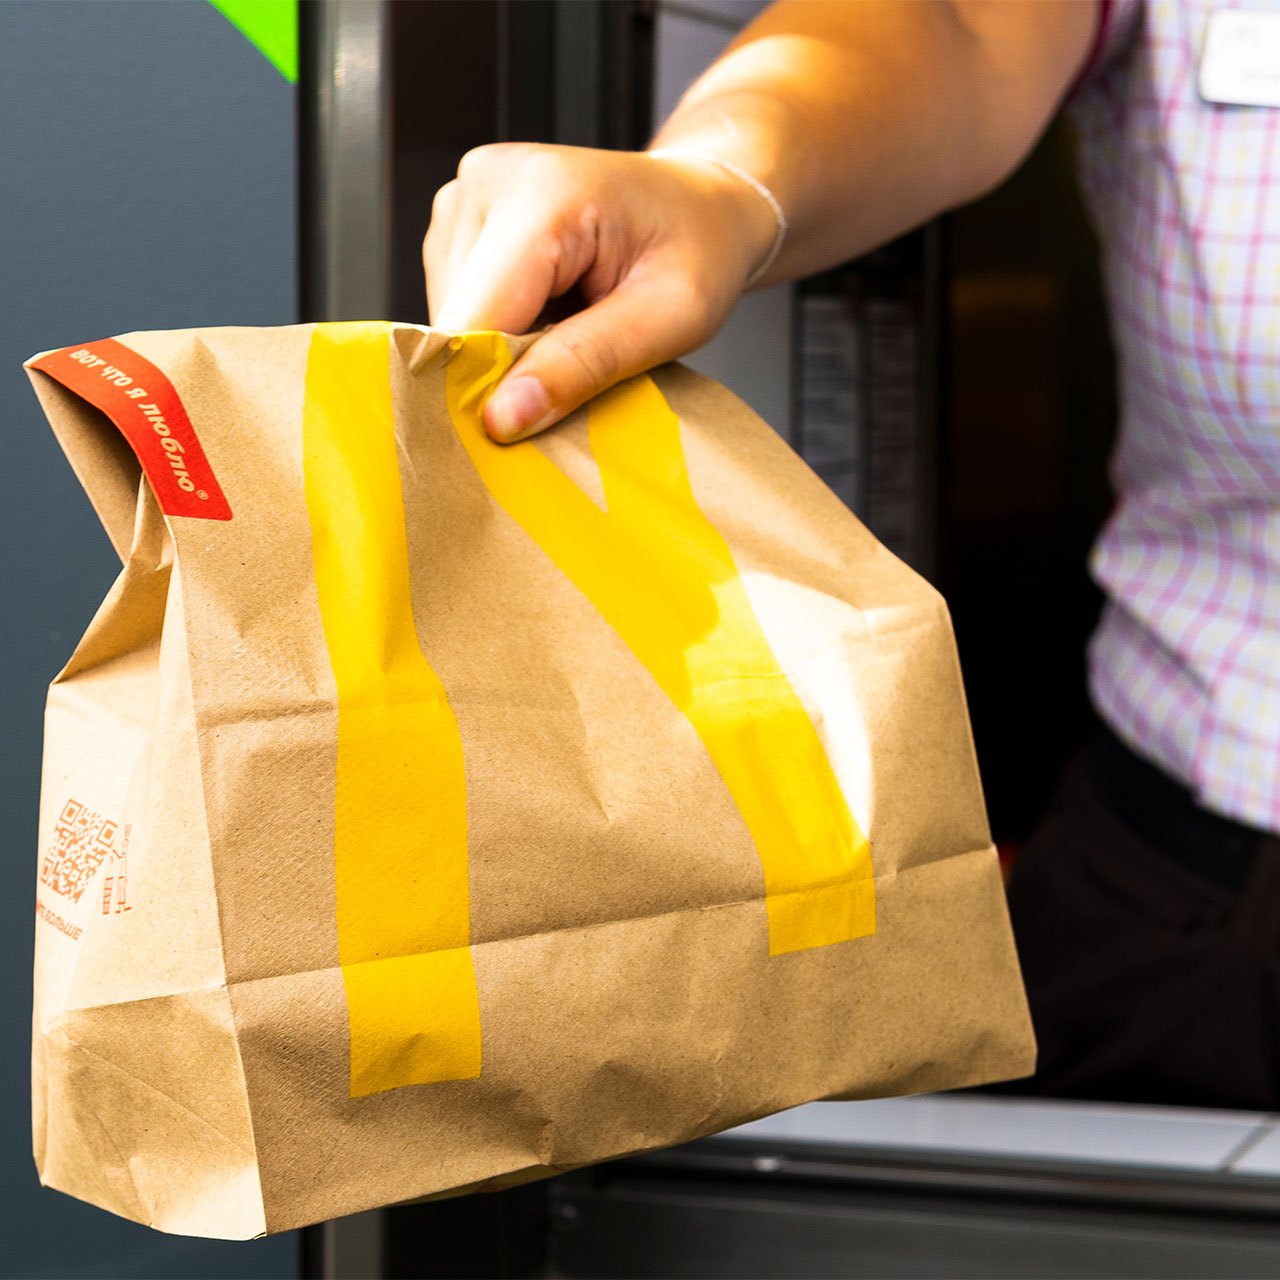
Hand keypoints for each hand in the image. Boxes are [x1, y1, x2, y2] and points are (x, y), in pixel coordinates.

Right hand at [424, 143, 778, 441]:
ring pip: (452, 319)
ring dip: (502, 351)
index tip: (516, 441)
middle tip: (575, 376)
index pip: (473, 319)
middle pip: (456, 322)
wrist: (701, 202)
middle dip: (502, 370)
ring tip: (570, 331)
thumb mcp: (672, 318)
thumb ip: (587, 363)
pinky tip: (549, 315)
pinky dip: (499, 330)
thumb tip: (501, 418)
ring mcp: (466, 197)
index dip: (485, 389)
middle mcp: (488, 182)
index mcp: (541, 194)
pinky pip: (458, 305)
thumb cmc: (699, 249)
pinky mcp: (459, 221)